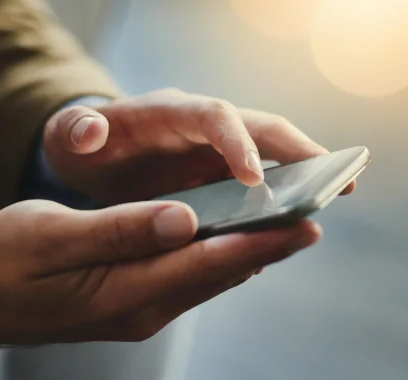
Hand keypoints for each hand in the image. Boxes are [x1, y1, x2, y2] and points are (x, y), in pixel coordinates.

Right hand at [0, 200, 319, 354]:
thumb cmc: (2, 262)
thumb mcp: (53, 236)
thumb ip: (121, 230)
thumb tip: (184, 219)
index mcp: (125, 292)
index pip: (208, 262)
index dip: (259, 242)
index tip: (303, 225)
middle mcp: (142, 309)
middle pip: (219, 273)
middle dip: (268, 248)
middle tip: (312, 222)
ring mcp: (138, 310)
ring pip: (207, 278)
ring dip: (248, 254)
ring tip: (286, 229)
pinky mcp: (131, 303)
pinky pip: (187, 280)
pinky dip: (217, 259)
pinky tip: (235, 243)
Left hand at [42, 89, 355, 204]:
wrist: (92, 157)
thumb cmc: (81, 144)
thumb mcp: (68, 137)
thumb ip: (75, 132)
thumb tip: (88, 131)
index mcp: (172, 112)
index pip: (216, 117)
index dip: (239, 144)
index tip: (256, 180)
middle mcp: (205, 127)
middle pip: (264, 130)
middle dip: (302, 152)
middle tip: (338, 180)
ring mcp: (218, 153)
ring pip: (272, 159)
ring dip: (304, 177)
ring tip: (332, 202)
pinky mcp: (223, 178)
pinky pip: (260, 190)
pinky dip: (276, 208)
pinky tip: (285, 238)